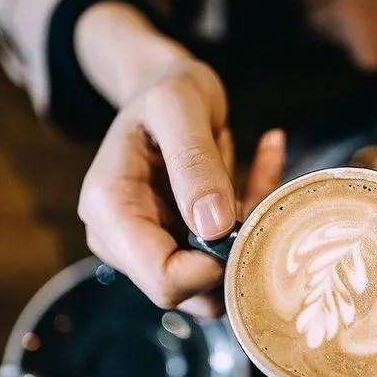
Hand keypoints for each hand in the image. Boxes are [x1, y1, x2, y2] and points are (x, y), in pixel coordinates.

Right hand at [78, 60, 285, 315]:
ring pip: (216, 279)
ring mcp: (153, 245)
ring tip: (263, 170)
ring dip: (250, 232)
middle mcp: (123, 239)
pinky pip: (229, 256)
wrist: (168, 87)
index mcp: (110, 208)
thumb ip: (194, 162)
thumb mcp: (179, 106)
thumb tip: (214, 227)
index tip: (243, 227)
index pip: (161, 278)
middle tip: (263, 193)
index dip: (211, 268)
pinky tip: (267, 154)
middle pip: (190, 290)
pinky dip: (255, 213)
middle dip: (236, 252)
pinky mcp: (183, 245)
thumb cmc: (168, 90)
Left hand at [299, 0, 376, 69]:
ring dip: (345, 37)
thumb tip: (323, 0)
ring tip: (375, 31)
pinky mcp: (366, 58)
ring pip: (335, 39)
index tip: (308, 3)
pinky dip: (366, 52)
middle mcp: (345, 5)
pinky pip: (355, 55)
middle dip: (320, 21)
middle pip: (314, 19)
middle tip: (328, 24)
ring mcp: (354, 34)